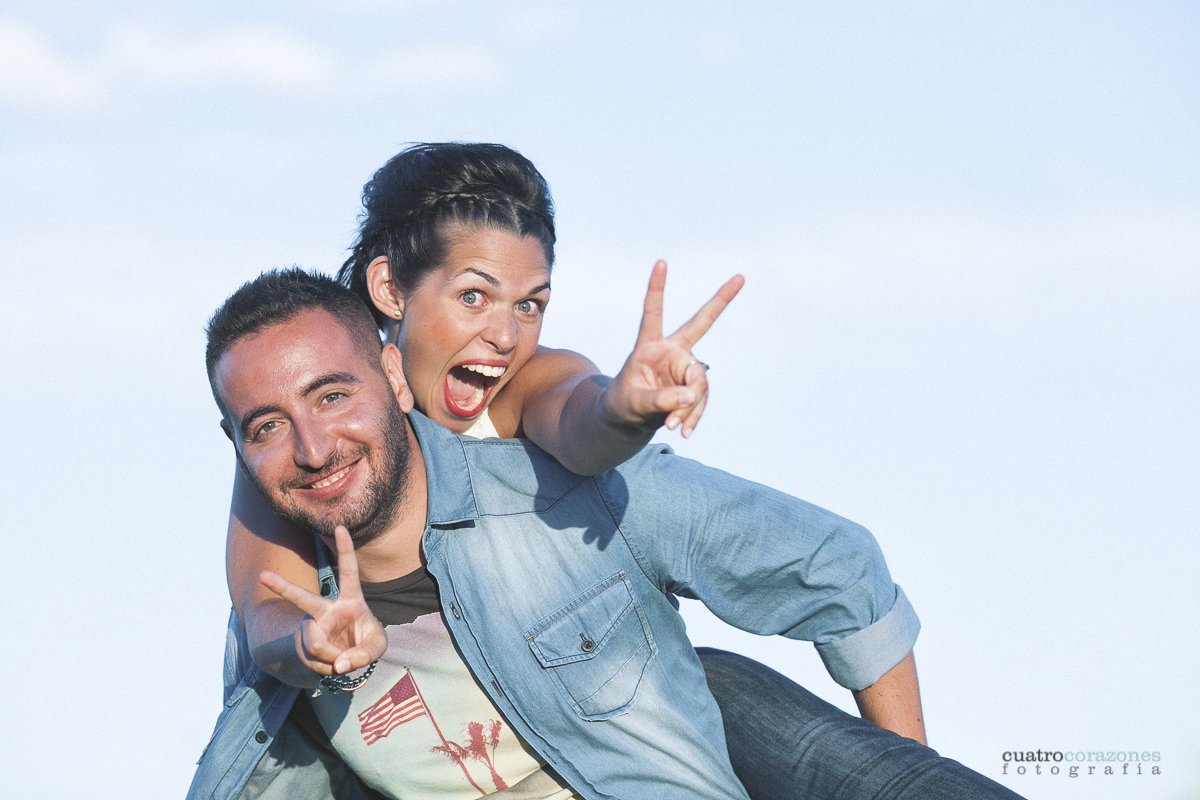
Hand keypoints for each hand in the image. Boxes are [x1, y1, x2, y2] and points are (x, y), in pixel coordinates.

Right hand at [259, 526, 386, 675]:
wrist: (343, 659)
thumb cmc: (364, 641)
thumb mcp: (378, 646)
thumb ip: (365, 653)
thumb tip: (337, 664)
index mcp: (349, 600)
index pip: (348, 571)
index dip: (345, 548)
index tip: (340, 526)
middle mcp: (325, 610)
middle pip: (302, 599)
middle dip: (282, 587)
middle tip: (262, 575)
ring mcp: (310, 628)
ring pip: (316, 644)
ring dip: (332, 659)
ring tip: (339, 660)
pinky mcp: (302, 646)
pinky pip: (315, 662)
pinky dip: (328, 669)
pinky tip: (330, 664)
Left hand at [602, 261, 743, 437]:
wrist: (628, 420)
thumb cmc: (622, 405)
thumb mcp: (633, 404)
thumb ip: (659, 400)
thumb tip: (689, 396)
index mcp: (649, 345)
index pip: (653, 313)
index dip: (657, 289)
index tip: (661, 262)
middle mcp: (671, 350)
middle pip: (701, 323)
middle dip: (720, 300)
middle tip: (740, 277)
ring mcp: (685, 367)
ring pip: (700, 383)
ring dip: (691, 407)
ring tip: (674, 427)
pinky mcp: (692, 385)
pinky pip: (700, 400)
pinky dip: (693, 416)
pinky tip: (684, 431)